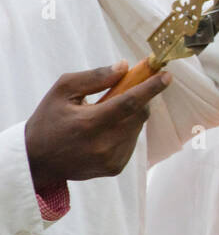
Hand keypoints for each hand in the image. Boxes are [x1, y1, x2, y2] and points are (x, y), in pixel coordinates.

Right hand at [25, 63, 170, 193]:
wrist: (36, 160)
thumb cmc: (48, 120)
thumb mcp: (62, 91)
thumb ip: (94, 77)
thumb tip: (124, 67)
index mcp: (88, 123)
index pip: (129, 103)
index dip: (150, 88)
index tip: (167, 76)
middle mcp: (103, 145)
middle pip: (138, 115)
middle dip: (140, 98)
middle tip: (130, 87)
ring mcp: (110, 160)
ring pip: (137, 128)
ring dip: (131, 115)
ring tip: (106, 113)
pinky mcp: (115, 168)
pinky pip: (132, 141)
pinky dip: (126, 130)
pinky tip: (105, 130)